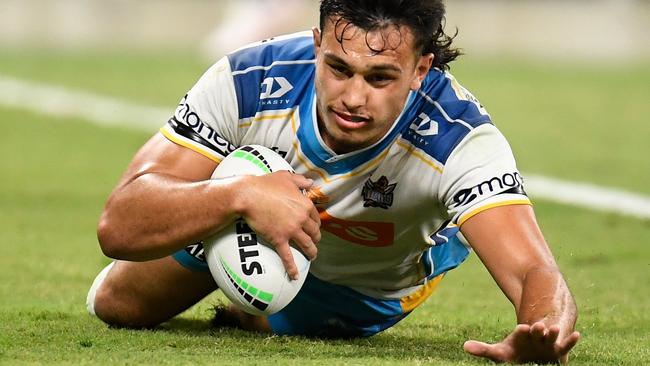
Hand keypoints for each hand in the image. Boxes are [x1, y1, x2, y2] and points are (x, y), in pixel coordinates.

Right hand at [236, 171, 320, 279]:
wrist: (248, 196)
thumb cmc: (265, 184)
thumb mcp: (286, 177)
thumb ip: (300, 180)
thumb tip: (311, 182)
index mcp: (305, 204)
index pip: (316, 217)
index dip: (316, 223)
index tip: (314, 227)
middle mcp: (301, 218)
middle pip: (314, 232)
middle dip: (316, 238)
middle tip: (314, 242)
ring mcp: (291, 230)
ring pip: (306, 245)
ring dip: (311, 252)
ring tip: (312, 257)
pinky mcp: (279, 239)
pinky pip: (288, 256)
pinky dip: (292, 268)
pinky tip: (294, 276)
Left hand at [464, 322, 579, 363]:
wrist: (533, 350)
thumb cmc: (516, 351)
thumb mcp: (500, 352)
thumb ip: (484, 350)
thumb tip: (464, 346)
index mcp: (521, 335)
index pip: (521, 333)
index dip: (522, 331)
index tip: (521, 328)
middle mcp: (535, 336)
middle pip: (537, 332)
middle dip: (537, 329)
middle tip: (537, 326)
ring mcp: (548, 341)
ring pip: (551, 335)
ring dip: (553, 332)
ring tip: (555, 328)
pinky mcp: (559, 350)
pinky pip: (567, 344)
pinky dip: (571, 340)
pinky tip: (577, 334)